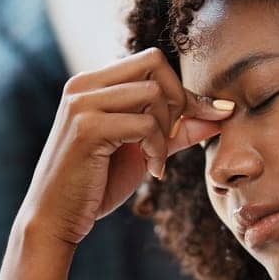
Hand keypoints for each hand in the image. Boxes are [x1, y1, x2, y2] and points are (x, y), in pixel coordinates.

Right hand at [19, 46, 234, 249]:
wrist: (56, 219)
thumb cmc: (96, 185)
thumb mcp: (142, 151)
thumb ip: (177, 129)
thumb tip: (221, 112)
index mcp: (93, 83)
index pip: (152, 60)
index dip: (182, 89)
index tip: (202, 119)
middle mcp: (84, 85)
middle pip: (155, 63)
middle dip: (177, 101)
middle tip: (171, 139)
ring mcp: (82, 104)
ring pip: (152, 93)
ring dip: (166, 130)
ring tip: (157, 160)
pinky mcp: (86, 129)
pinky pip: (143, 125)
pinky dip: (158, 149)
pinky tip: (152, 172)